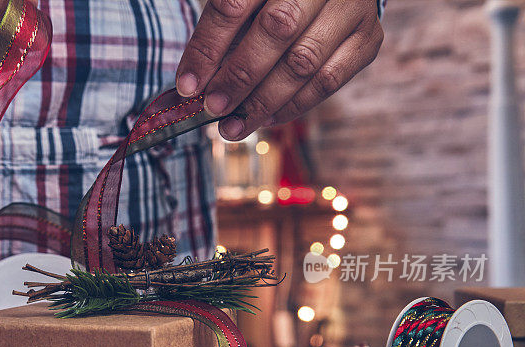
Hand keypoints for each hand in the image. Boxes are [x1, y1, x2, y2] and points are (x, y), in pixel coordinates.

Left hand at [176, 0, 383, 139]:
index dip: (208, 48)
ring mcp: (351, 7)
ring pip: (304, 61)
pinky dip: (293, 106)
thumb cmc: (270, 3)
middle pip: (275, 30)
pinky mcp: (368, 38)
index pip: (234, 5)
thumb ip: (219, 37)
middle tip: (213, 107)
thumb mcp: (244, 7)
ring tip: (234, 126)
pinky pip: (328, 81)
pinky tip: (266, 118)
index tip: (188, 86)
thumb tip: (191, 87)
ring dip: (263, 101)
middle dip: (238, 76)